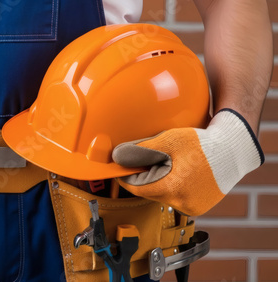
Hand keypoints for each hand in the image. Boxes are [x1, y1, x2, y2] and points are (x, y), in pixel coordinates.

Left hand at [112, 109, 263, 215]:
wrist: (233, 150)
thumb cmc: (203, 144)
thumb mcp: (168, 141)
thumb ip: (140, 150)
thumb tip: (117, 156)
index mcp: (172, 189)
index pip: (136, 187)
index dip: (126, 177)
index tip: (121, 168)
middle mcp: (181, 203)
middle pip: (149, 191)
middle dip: (144, 177)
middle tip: (146, 161)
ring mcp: (191, 207)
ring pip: (162, 195)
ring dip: (158, 182)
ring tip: (168, 164)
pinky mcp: (199, 207)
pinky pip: (176, 198)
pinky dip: (172, 186)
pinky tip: (179, 172)